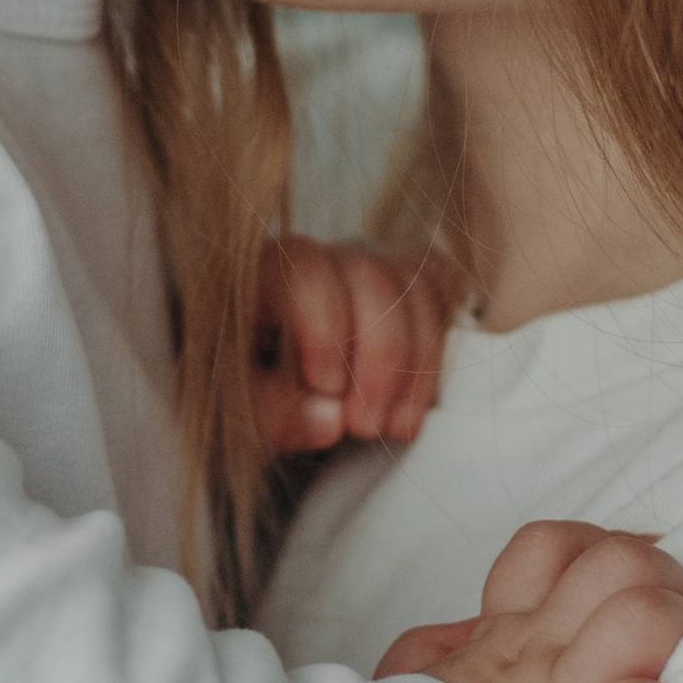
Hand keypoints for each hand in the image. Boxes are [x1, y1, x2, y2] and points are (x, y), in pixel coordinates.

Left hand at [251, 240, 459, 453]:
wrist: (279, 394)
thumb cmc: (251, 393)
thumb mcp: (240, 411)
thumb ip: (271, 411)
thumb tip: (328, 416)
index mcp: (264, 271)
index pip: (307, 272)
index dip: (326, 332)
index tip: (326, 388)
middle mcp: (323, 255)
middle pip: (372, 275)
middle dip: (379, 360)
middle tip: (363, 425)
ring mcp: (372, 261)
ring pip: (415, 286)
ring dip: (413, 368)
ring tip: (387, 427)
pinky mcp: (412, 280)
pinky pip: (441, 292)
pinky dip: (436, 353)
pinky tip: (409, 403)